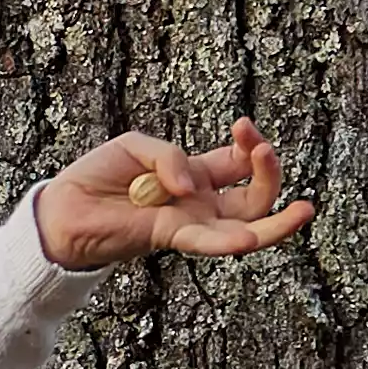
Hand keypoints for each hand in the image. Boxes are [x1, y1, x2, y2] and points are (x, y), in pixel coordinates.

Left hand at [47, 120, 314, 270]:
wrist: (62, 210)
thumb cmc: (97, 177)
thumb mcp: (136, 148)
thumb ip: (170, 157)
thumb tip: (191, 187)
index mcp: (196, 176)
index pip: (239, 162)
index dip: (250, 144)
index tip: (243, 125)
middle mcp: (199, 203)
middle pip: (254, 196)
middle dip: (268, 171)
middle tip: (262, 149)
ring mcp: (189, 222)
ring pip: (247, 229)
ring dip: (276, 220)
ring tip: (304, 210)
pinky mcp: (171, 237)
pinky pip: (209, 243)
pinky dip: (231, 241)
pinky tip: (250, 238)